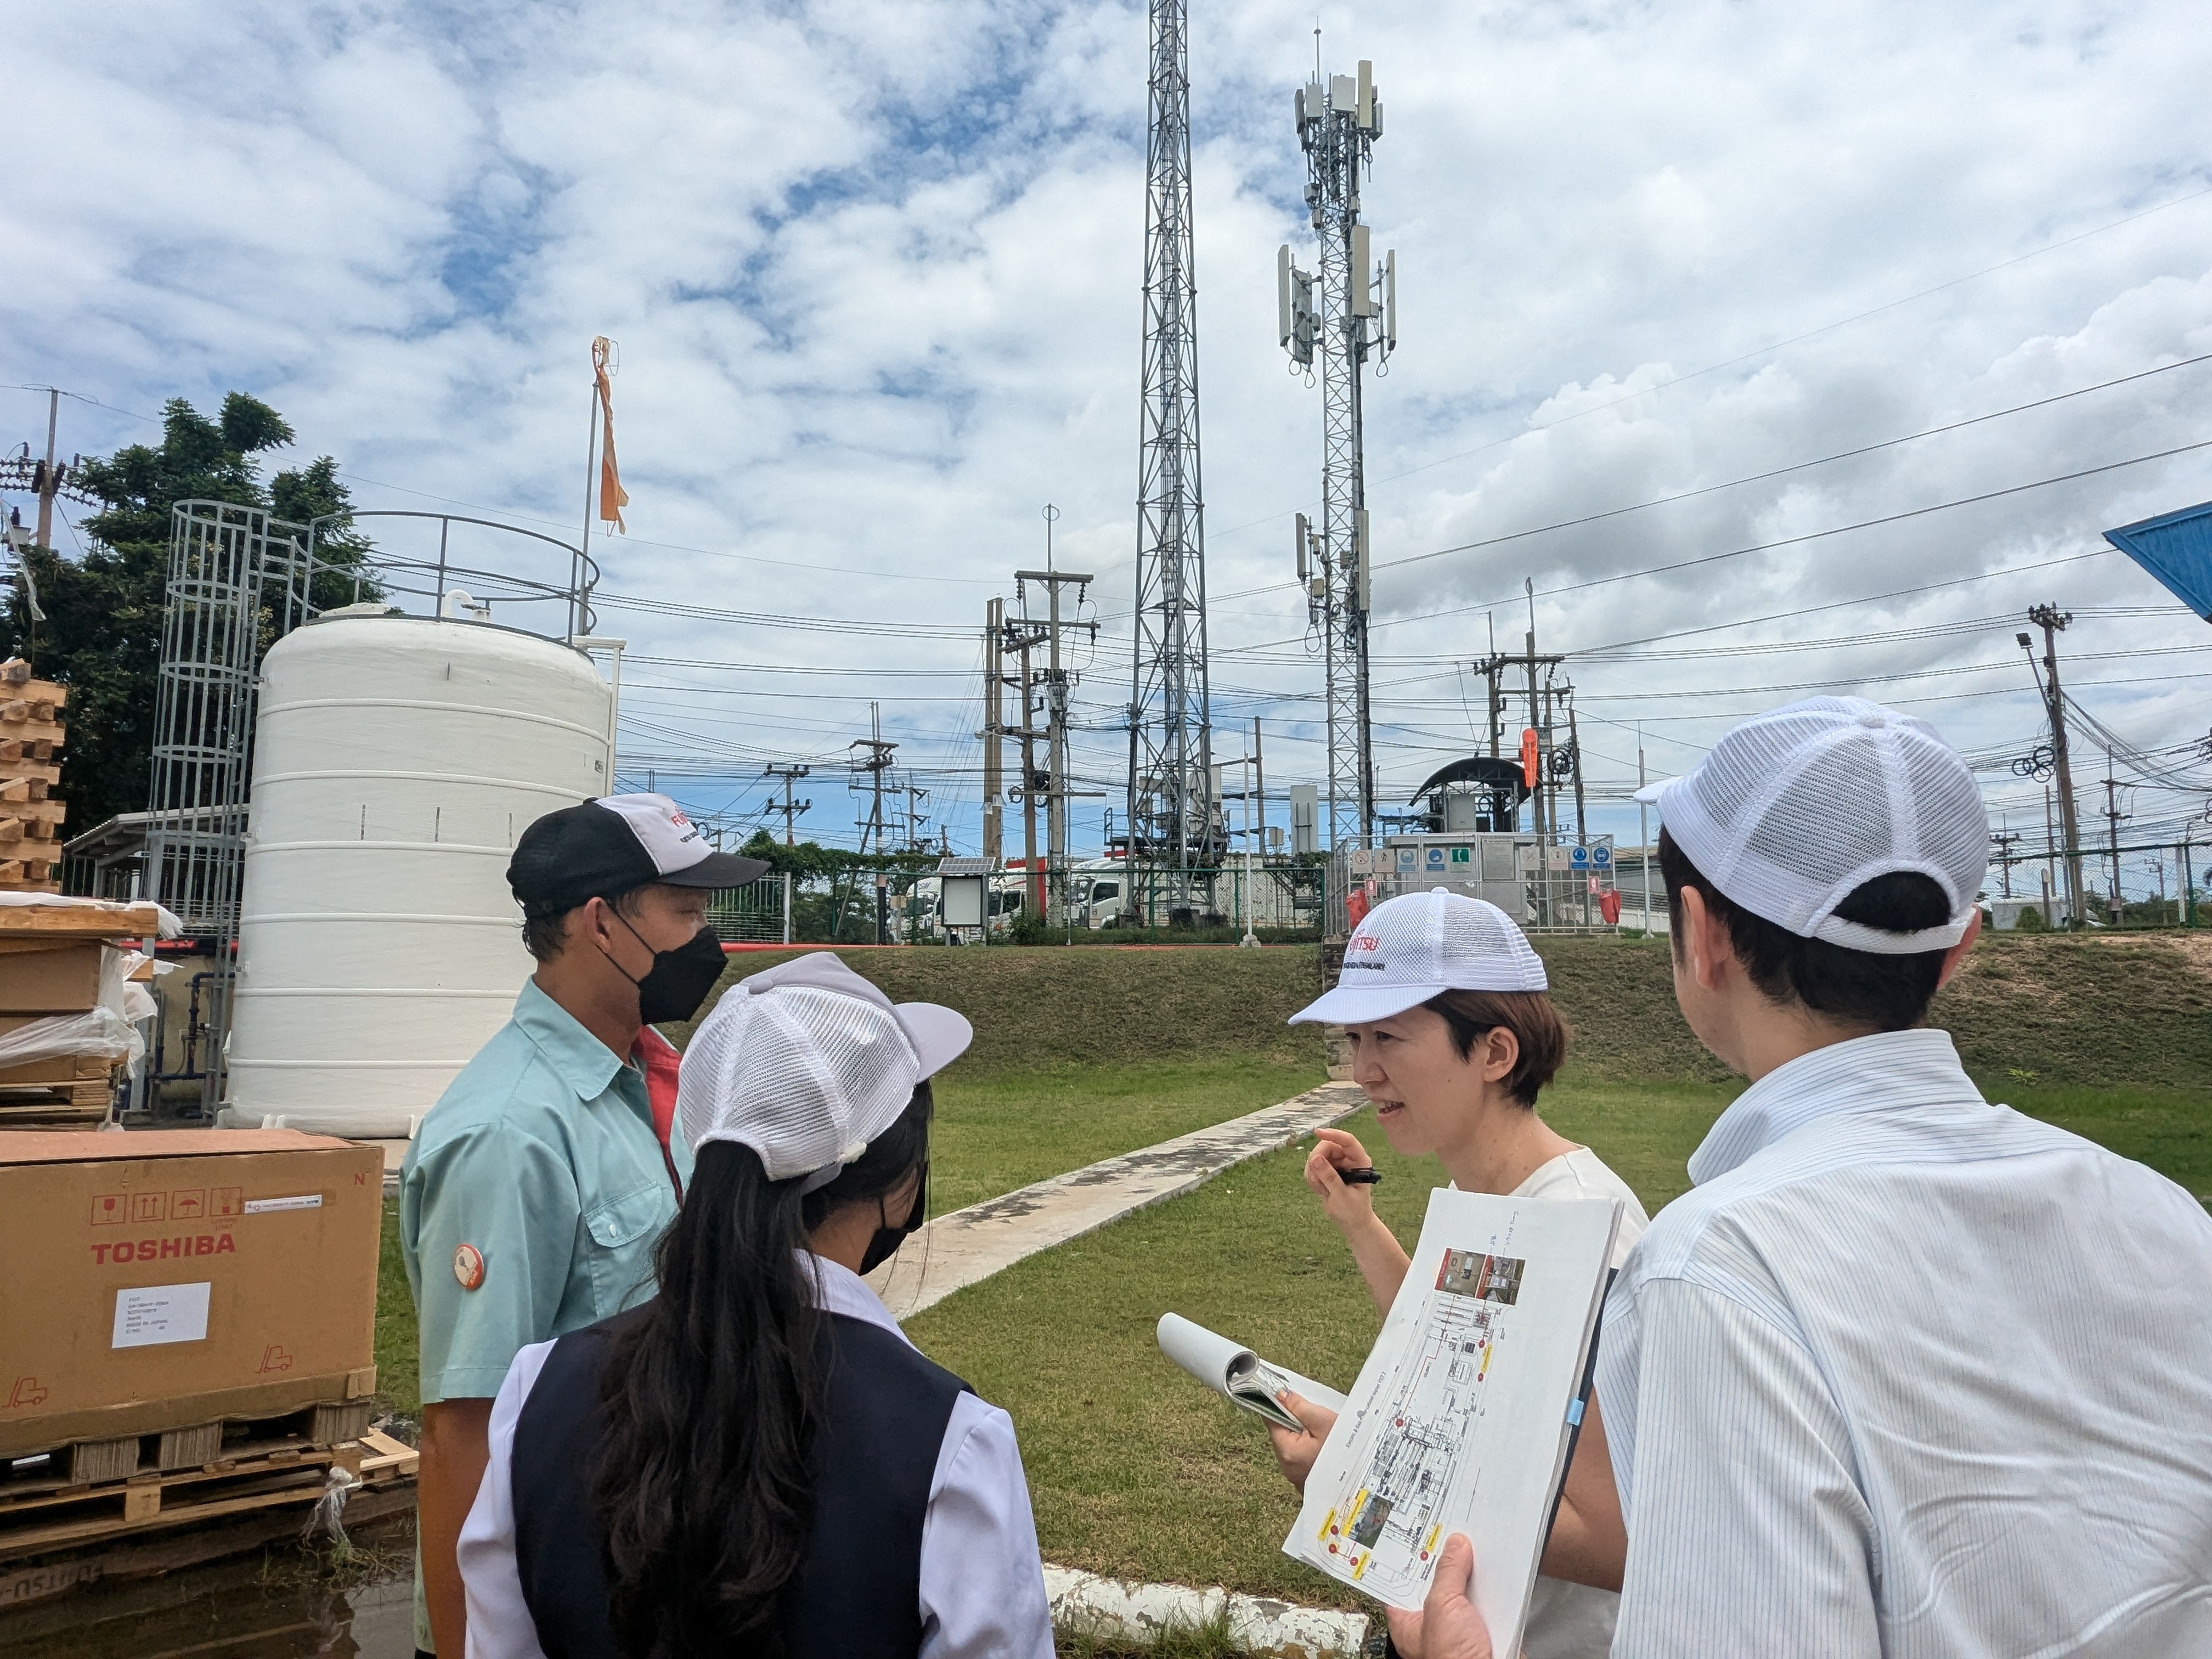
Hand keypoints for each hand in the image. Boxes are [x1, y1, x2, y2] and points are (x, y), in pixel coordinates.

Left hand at [1265, 1390, 1336, 1493]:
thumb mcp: (1323, 1421)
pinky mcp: (1305, 1478)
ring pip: (1292, 1444)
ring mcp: (1296, 1475)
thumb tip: (1281, 1395)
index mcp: (1287, 1451)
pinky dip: (1308, 1447)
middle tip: (1312, 1414)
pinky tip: (1324, 1444)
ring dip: (1302, 1433)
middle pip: (1282, 1432)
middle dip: (1294, 1420)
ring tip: (1322, 1431)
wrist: (1361, 1481)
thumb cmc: (1346, 1454)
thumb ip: (1299, 1406)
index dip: (1277, 1404)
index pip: (1270, 1420)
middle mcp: (1287, 1466)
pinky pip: (1301, 1456)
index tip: (1287, 1394)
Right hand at [1304, 1127, 1379, 1231]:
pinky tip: (1319, 1189)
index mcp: (1360, 1162)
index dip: (1333, 1135)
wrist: (1351, 1223)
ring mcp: (1337, 1163)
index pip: (1347, 1141)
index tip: (1317, 1133)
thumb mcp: (1341, 1196)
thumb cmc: (1353, 1211)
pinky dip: (1311, 1176)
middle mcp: (1349, 1158)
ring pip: (1317, 1155)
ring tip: (1321, 1190)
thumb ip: (1329, 1177)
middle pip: (1327, 1146)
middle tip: (1315, 1180)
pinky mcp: (1327, 1168)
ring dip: (1313, 1172)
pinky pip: (1312, 1165)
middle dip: (1317, 1161)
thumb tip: (1315, 1158)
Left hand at [1384, 1534, 1491, 1658]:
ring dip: (1470, 1575)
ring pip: (1462, 1592)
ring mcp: (1458, 1628)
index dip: (1408, 1560)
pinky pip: (1485, 1603)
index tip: (1415, 1536)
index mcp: (1408, 1623)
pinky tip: (1494, 1573)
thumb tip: (1454, 1547)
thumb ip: (1447, 1573)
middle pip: (1436, 1584)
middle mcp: (1432, 1625)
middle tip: (1450, 1535)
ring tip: (1474, 1546)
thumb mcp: (1443, 1605)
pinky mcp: (1482, 1632)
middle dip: (1445, 1562)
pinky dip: (1490, 1590)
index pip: (1401, 1584)